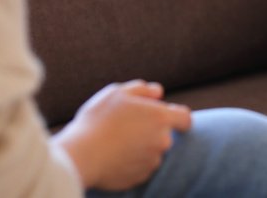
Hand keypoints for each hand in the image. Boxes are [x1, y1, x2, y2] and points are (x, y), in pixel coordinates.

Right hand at [55, 80, 192, 190]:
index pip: (185, 118)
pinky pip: (141, 166)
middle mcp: (162, 141)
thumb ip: (142, 89)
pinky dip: (132, 161)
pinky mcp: (140, 177)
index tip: (170, 117)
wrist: (82, 155)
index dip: (178, 116)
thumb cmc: (98, 120)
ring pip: (152, 151)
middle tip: (126, 125)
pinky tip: (114, 155)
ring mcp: (152, 162)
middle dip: (151, 130)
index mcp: (160, 118)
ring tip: (117, 141)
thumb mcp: (117, 93)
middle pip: (164, 134)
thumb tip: (159, 92)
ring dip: (141, 146)